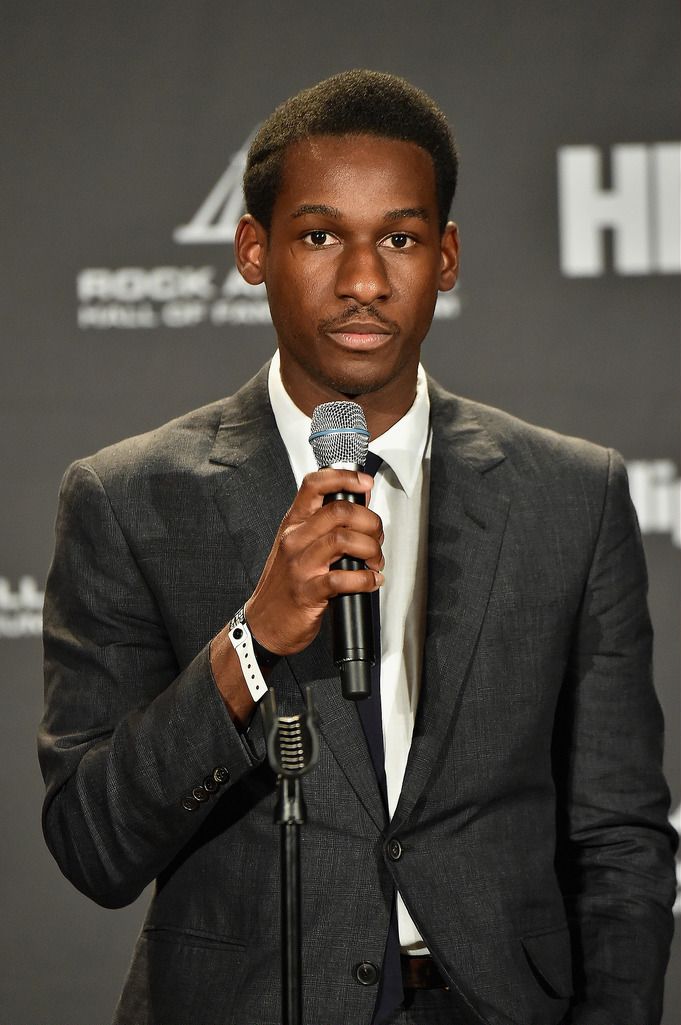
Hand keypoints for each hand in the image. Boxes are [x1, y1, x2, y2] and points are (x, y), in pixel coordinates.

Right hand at [245, 468, 383, 655]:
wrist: (265, 622)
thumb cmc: (285, 583)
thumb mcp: (300, 543)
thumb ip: (326, 522)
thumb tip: (360, 499)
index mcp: (294, 523)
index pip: (315, 484)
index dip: (344, 477)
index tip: (365, 483)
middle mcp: (295, 539)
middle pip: (339, 511)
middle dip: (370, 522)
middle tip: (376, 537)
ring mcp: (300, 565)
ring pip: (342, 540)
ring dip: (370, 549)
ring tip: (375, 561)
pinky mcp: (307, 592)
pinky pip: (342, 578)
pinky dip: (365, 579)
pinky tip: (370, 581)